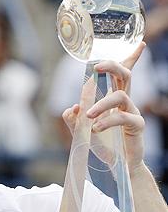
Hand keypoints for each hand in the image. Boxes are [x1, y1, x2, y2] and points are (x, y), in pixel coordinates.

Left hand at [62, 42, 145, 175]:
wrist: (118, 168)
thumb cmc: (104, 148)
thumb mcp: (83, 133)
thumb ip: (74, 120)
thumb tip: (71, 108)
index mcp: (114, 100)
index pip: (123, 75)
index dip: (131, 58)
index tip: (141, 43)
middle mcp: (126, 103)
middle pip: (125, 75)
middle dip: (112, 65)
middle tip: (97, 66)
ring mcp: (132, 113)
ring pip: (120, 95)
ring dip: (101, 103)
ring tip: (88, 116)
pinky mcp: (137, 126)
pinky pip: (122, 117)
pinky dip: (107, 121)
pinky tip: (96, 129)